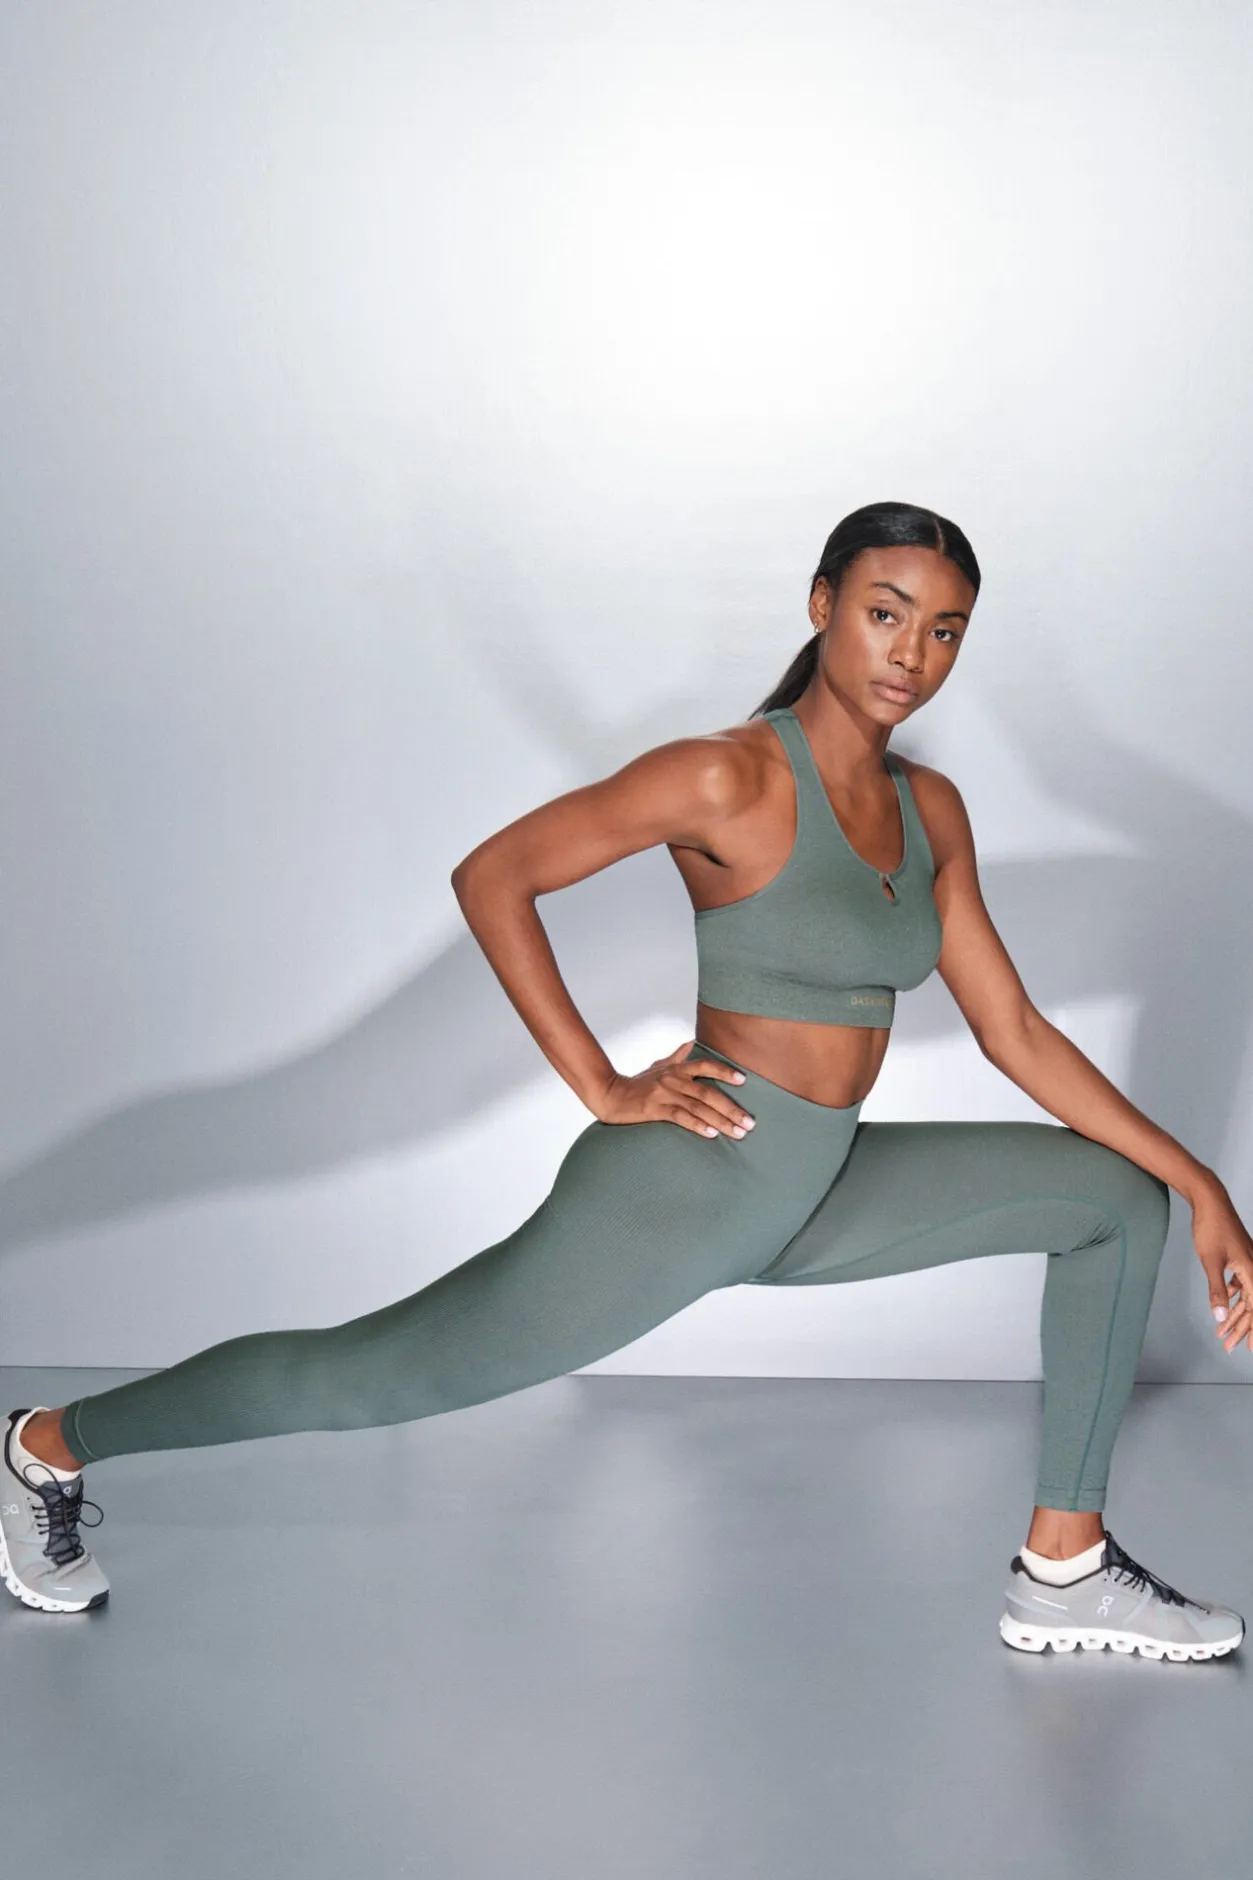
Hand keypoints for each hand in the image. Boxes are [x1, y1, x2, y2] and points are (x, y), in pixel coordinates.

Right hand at [593, 1040, 755, 1139]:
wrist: (610, 1095)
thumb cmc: (637, 1083)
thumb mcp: (658, 1066)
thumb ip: (677, 1056)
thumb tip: (692, 1043)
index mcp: (677, 1069)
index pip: (706, 1065)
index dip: (725, 1071)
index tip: (744, 1081)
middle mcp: (673, 1079)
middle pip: (709, 1092)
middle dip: (732, 1108)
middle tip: (750, 1123)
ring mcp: (664, 1094)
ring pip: (699, 1107)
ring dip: (721, 1121)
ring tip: (738, 1133)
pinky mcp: (655, 1109)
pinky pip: (680, 1117)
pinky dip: (697, 1125)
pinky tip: (711, 1134)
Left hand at [1192, 1182, 1252, 1355]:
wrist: (1210, 1201)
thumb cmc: (1211, 1228)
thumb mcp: (1211, 1262)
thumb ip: (1216, 1291)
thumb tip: (1219, 1317)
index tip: (1251, 1348)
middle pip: (1251, 1305)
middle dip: (1240, 1328)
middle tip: (1228, 1345)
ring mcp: (1248, 1263)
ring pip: (1244, 1296)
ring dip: (1233, 1314)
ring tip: (1221, 1332)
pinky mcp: (1240, 1258)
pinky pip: (1239, 1284)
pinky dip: (1230, 1296)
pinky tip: (1222, 1305)